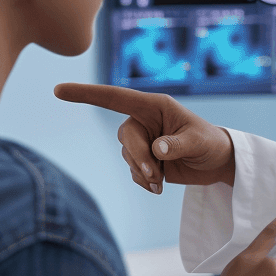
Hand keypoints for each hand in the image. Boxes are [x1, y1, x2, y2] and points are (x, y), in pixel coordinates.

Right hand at [54, 83, 234, 190]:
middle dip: (138, 158)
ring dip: (143, 173)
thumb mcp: (199, 142)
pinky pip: (133, 172)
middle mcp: (144, 120)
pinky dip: (144, 182)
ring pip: (127, 157)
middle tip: (156, 176)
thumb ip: (177, 145)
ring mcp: (141, 141)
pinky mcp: (143, 160)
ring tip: (162, 181)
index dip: (86, 94)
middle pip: (125, 137)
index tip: (58, 90)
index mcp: (154, 105)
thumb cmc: (211, 143)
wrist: (216, 162)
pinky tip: (159, 185)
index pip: (115, 97)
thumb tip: (156, 149)